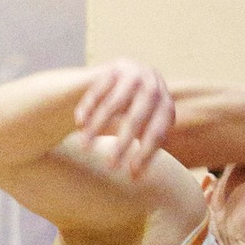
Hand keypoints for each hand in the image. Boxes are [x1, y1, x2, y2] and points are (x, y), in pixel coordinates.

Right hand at [71, 58, 174, 178]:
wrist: (116, 81)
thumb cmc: (129, 115)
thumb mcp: (141, 129)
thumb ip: (143, 147)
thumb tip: (137, 177)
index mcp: (165, 105)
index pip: (157, 132)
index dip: (145, 154)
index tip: (132, 175)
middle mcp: (153, 85)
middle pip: (137, 118)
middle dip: (122, 143)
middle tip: (110, 166)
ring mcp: (133, 72)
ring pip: (113, 104)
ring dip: (98, 127)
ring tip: (85, 146)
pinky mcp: (112, 67)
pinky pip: (97, 91)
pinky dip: (87, 108)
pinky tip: (78, 124)